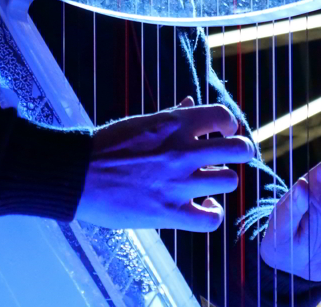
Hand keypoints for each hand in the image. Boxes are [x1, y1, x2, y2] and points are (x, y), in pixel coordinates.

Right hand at [75, 96, 255, 230]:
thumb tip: (190, 102)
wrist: (78, 175)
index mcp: (175, 123)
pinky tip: (205, 208)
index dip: (229, 124)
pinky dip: (212, 213)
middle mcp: (183, 150)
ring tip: (212, 183)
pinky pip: (210, 218)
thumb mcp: (142, 122)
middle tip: (236, 156)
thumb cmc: (107, 145)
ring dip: (223, 181)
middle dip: (242, 151)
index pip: (223, 116)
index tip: (224, 132)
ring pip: (229, 181)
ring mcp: (178, 183)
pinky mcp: (169, 212)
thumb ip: (172, 115)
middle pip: (238, 149)